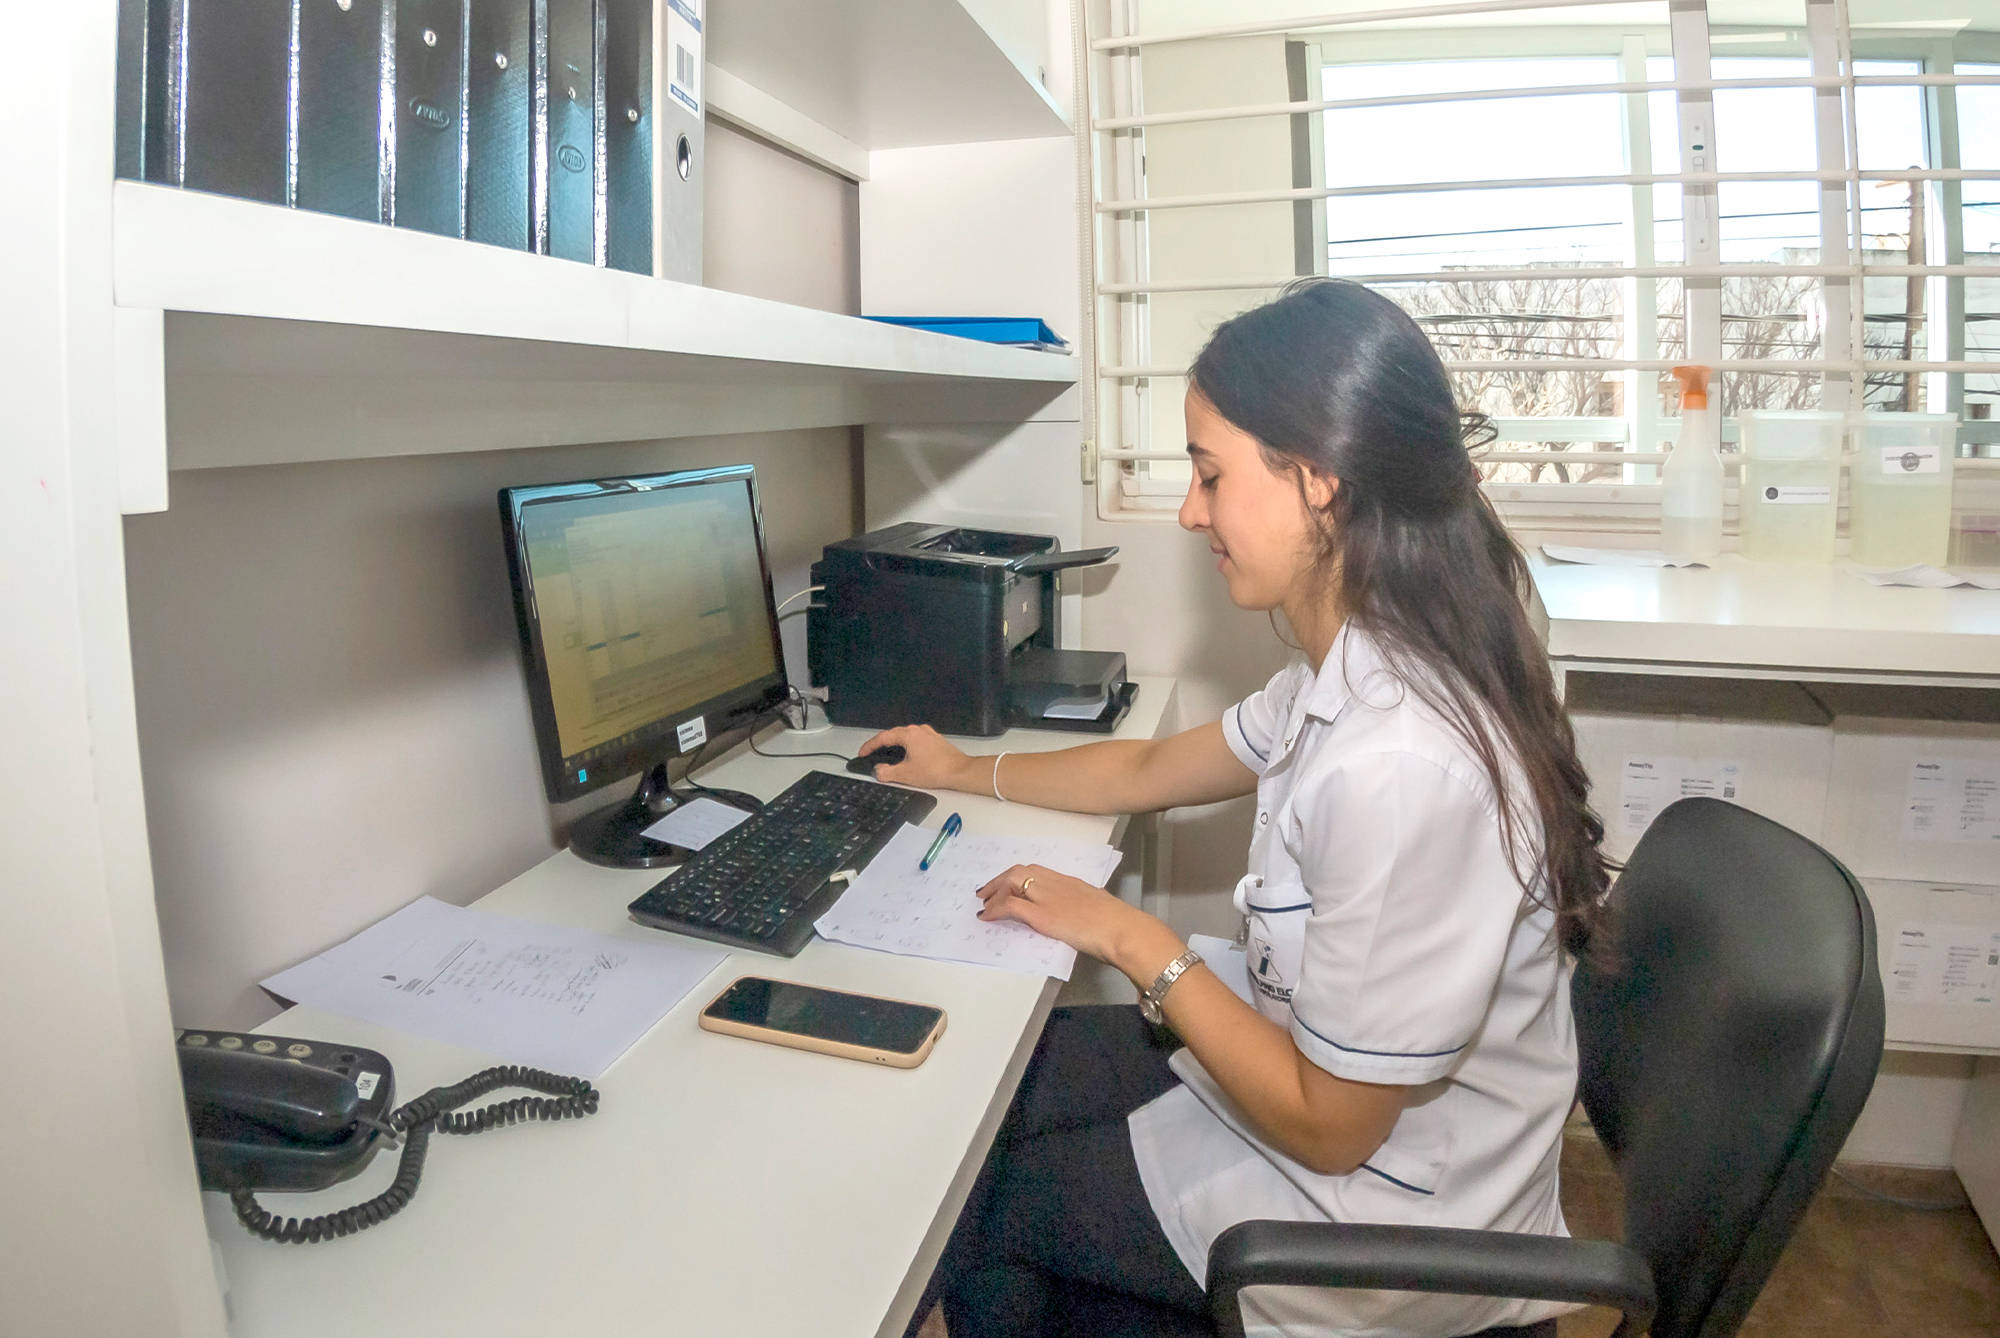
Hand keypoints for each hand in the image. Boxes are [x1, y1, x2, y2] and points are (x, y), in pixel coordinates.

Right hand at [856, 724, 978, 790]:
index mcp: (908, 735)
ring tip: (887, 756)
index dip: (869, 746)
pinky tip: (907, 758)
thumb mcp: (905, 774)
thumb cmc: (936, 770)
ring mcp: (928, 734)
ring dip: (894, 746)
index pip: (882, 737)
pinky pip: (916, 741)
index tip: (862, 753)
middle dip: (880, 745)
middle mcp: (918, 730)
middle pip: (893, 735)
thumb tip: (878, 771)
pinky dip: (906, 748)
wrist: (960, 772)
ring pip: (905, 737)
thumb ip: (886, 772)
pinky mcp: (935, 741)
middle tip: (871, 754)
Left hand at [975, 863, 1169, 970]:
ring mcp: (1047, 898)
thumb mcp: (1097, 908)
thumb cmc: (1117, 924)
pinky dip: (995, 909)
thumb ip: (1082, 908)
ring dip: (994, 891)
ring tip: (984, 904)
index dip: (1018, 876)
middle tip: (987, 892)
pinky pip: (1010, 906)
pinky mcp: (1042, 915)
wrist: (1121, 929)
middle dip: (1000, 880)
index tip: (1008, 885)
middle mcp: (1056, 884)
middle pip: (1021, 871)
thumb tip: (1076, 917)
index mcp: (1070, 882)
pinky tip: (987, 917)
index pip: (1037, 871)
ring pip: (1012, 882)